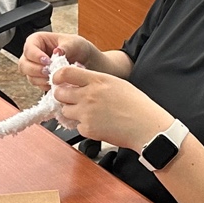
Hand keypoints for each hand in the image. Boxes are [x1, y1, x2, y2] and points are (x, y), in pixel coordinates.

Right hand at [18, 32, 101, 91]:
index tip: (47, 61)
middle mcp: (33, 55)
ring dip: (40, 79)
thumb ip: (66, 47)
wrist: (85, 61)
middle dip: (35, 70)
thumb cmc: (78, 47)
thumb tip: (57, 52)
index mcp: (38, 41)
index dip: (35, 56)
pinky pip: (37, 85)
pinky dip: (45, 86)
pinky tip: (56, 83)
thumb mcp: (75, 43)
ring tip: (54, 78)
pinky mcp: (40, 79)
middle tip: (49, 72)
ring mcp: (35, 68)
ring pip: (29, 76)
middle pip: (24, 64)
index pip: (28, 48)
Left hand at [52, 64, 171, 149]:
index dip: (58, 77)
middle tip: (71, 99)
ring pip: (65, 111)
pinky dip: (83, 126)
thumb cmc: (136, 105)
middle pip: (59, 93)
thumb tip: (79, 82)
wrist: (146, 126)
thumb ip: (96, 81)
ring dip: (72, 112)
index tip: (57, 80)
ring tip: (88, 113)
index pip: (65, 73)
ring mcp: (86, 113)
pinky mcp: (87, 129)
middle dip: (63, 96)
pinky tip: (97, 124)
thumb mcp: (116, 83)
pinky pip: (76, 126)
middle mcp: (88, 95)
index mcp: (97, 80)